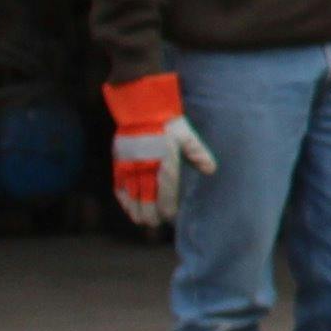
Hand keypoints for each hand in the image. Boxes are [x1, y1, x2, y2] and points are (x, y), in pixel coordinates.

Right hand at [106, 76, 216, 226]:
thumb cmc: (167, 121)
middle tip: (154, 224)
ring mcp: (129, 164)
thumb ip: (198, 153)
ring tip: (141, 221)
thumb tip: (211, 170)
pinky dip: (122, 197)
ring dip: (136, 209)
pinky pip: (119, 183)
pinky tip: (126, 206)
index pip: (166, 190)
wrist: (141, 107)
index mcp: (164, 160)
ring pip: (132, 193)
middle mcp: (145, 165)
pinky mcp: (119, 161)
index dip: (167, 206)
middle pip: (147, 196)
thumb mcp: (187, 134)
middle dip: (150, 212)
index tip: (170, 216)